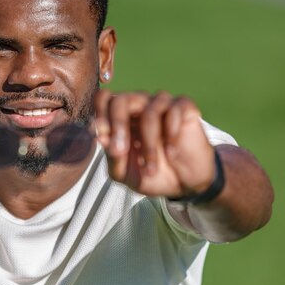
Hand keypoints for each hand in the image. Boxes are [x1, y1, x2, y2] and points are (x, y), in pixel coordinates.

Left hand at [94, 90, 215, 197]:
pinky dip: (171, 135)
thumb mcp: (125, 173)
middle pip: (121, 99)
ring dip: (148, 144)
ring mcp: (162, 105)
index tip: (103, 136)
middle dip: (117, 125)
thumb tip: (101, 137)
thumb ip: (112, 156)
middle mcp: (139, 105)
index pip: (104, 99)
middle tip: (120, 150)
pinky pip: (175, 111)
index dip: (100, 113)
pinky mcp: (184, 107)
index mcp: (119, 117)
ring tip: (151, 169)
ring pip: (149, 111)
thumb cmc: (150, 174)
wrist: (184, 184)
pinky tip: (171, 154)